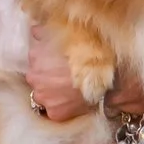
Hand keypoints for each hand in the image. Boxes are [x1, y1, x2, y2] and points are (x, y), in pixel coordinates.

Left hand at [25, 24, 143, 120]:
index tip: (59, 60)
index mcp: (35, 55)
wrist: (110, 79)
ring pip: (43, 95)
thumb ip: (45, 30)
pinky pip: (53, 110)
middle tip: (65, 75)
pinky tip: (72, 100)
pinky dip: (61, 106)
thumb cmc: (91, 52)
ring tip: (69, 89)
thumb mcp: (69, 33)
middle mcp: (34, 77)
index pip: (35, 57)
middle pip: (36, 76)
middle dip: (47, 76)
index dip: (47, 59)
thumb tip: (35, 29)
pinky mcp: (54, 113)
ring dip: (52, 92)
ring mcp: (43, 97)